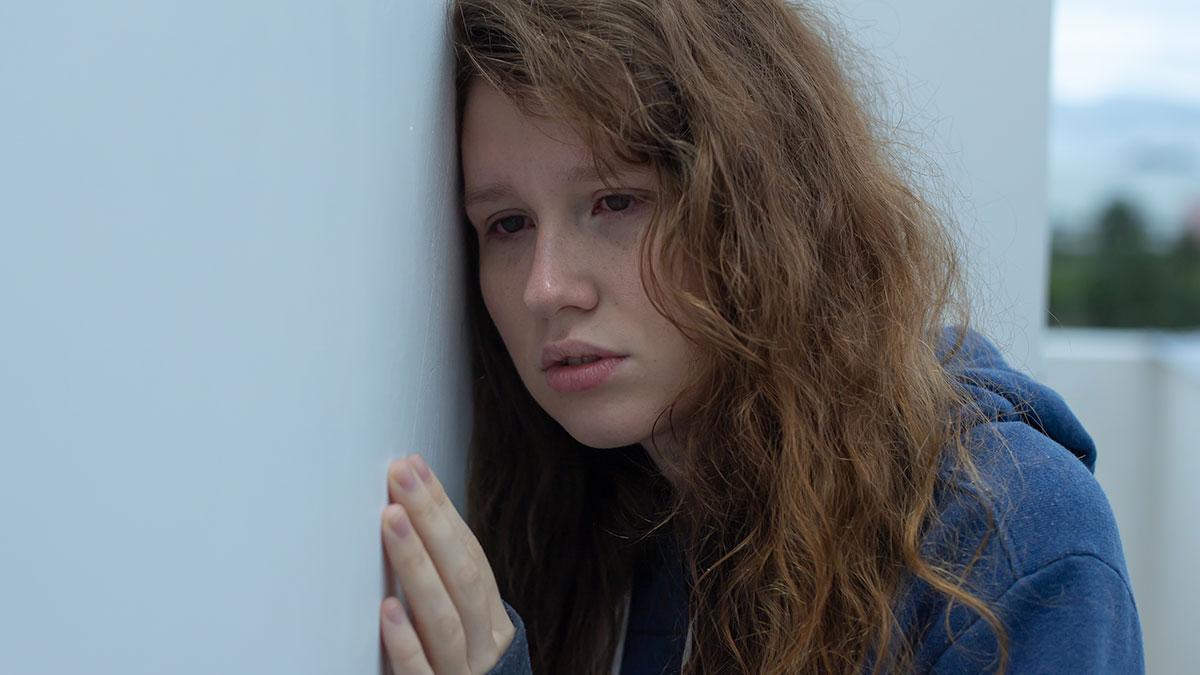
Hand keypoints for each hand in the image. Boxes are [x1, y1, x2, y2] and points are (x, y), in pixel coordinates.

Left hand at [380, 455, 514, 674]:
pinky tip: (386, 609)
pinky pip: (421, 673)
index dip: (443, 511)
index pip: (470, 556)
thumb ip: (446, 587)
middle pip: (462, 576)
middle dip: (432, 522)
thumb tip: (412, 514)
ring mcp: (461, 674)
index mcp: (490, 622)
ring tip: (391, 520)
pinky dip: (405, 641)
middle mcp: (482, 645)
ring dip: (417, 565)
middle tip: (401, 476)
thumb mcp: (465, 632)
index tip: (413, 467)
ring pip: (443, 617)